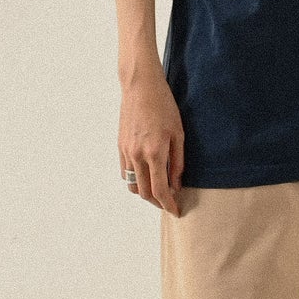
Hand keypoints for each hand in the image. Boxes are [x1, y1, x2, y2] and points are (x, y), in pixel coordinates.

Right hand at [119, 70, 184, 214]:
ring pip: (132, 185)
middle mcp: (137, 155)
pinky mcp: (120, 146)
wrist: (140, 87)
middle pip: (144, 192)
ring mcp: (126, 151)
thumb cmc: (164, 106)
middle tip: (169, 203)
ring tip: (158, 192)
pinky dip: (135, 180)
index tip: (176, 211)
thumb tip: (176, 184)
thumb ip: (177, 162)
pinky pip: (125, 172)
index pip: (160, 190)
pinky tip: (146, 177)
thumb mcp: (178, 133)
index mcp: (154, 153)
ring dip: (144, 194)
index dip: (168, 204)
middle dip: (157, 202)